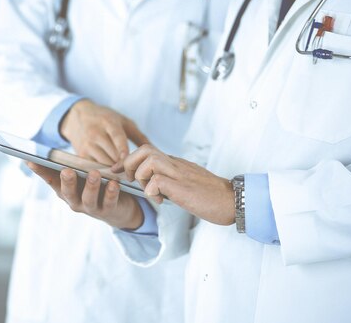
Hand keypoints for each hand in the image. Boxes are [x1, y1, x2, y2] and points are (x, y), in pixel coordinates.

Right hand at [27, 162, 143, 229]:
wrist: (119, 209)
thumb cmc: (96, 186)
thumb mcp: (83, 176)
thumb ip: (73, 166)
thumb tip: (56, 149)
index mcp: (65, 190)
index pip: (50, 179)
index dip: (40, 171)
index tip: (31, 160)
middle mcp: (75, 201)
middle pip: (68, 192)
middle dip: (67, 181)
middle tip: (66, 170)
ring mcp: (91, 208)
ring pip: (89, 199)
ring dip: (91, 186)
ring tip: (94, 173)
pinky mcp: (108, 211)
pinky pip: (109, 202)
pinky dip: (111, 193)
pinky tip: (114, 183)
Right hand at [60, 99, 149, 165]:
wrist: (77, 116)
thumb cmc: (105, 119)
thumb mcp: (123, 122)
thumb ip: (139, 137)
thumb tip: (155, 152)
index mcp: (109, 122)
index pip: (117, 136)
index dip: (123, 150)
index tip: (129, 160)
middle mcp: (96, 133)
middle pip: (111, 154)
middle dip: (124, 165)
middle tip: (135, 174)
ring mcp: (87, 144)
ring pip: (103, 163)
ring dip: (115, 170)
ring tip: (125, 175)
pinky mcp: (81, 154)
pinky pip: (95, 167)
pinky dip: (104, 172)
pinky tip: (112, 174)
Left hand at [112, 144, 234, 225]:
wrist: (233, 201)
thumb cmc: (210, 196)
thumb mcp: (185, 184)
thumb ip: (169, 181)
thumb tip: (153, 187)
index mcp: (174, 163)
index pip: (146, 151)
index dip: (128, 160)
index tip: (117, 171)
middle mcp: (175, 164)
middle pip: (144, 149)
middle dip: (130, 164)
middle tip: (131, 181)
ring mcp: (179, 173)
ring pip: (148, 160)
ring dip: (141, 176)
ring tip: (149, 191)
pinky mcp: (182, 186)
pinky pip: (157, 180)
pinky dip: (151, 190)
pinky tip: (159, 200)